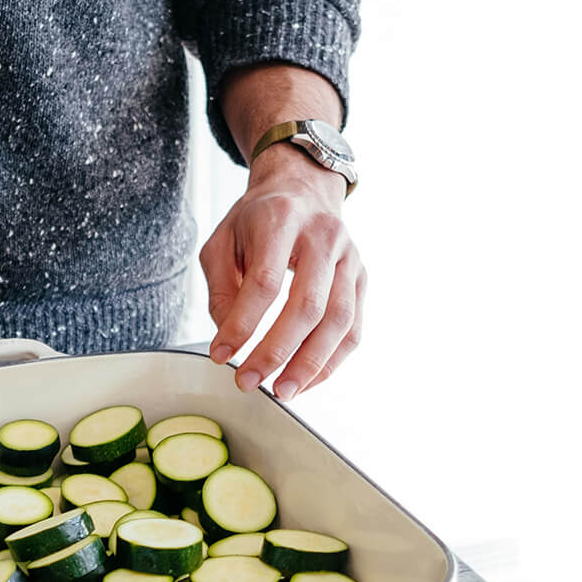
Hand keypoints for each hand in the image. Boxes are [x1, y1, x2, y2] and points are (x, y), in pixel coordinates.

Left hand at [201, 143, 365, 398]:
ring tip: (282, 391)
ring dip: (310, 363)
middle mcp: (323, 236)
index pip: (265, 281)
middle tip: (249, 382)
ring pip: (338, 320)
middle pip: (307, 304)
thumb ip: (221, 289)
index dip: (242, 324)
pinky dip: (331, 361)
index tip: (220, 354)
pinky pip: (353, 328)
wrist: (303, 190)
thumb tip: (229, 339)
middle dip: (276, 351)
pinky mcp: (362, 278)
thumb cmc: (257, 221)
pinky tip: (306, 380)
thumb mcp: (222, 242)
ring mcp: (349, 258)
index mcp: (282, 220)